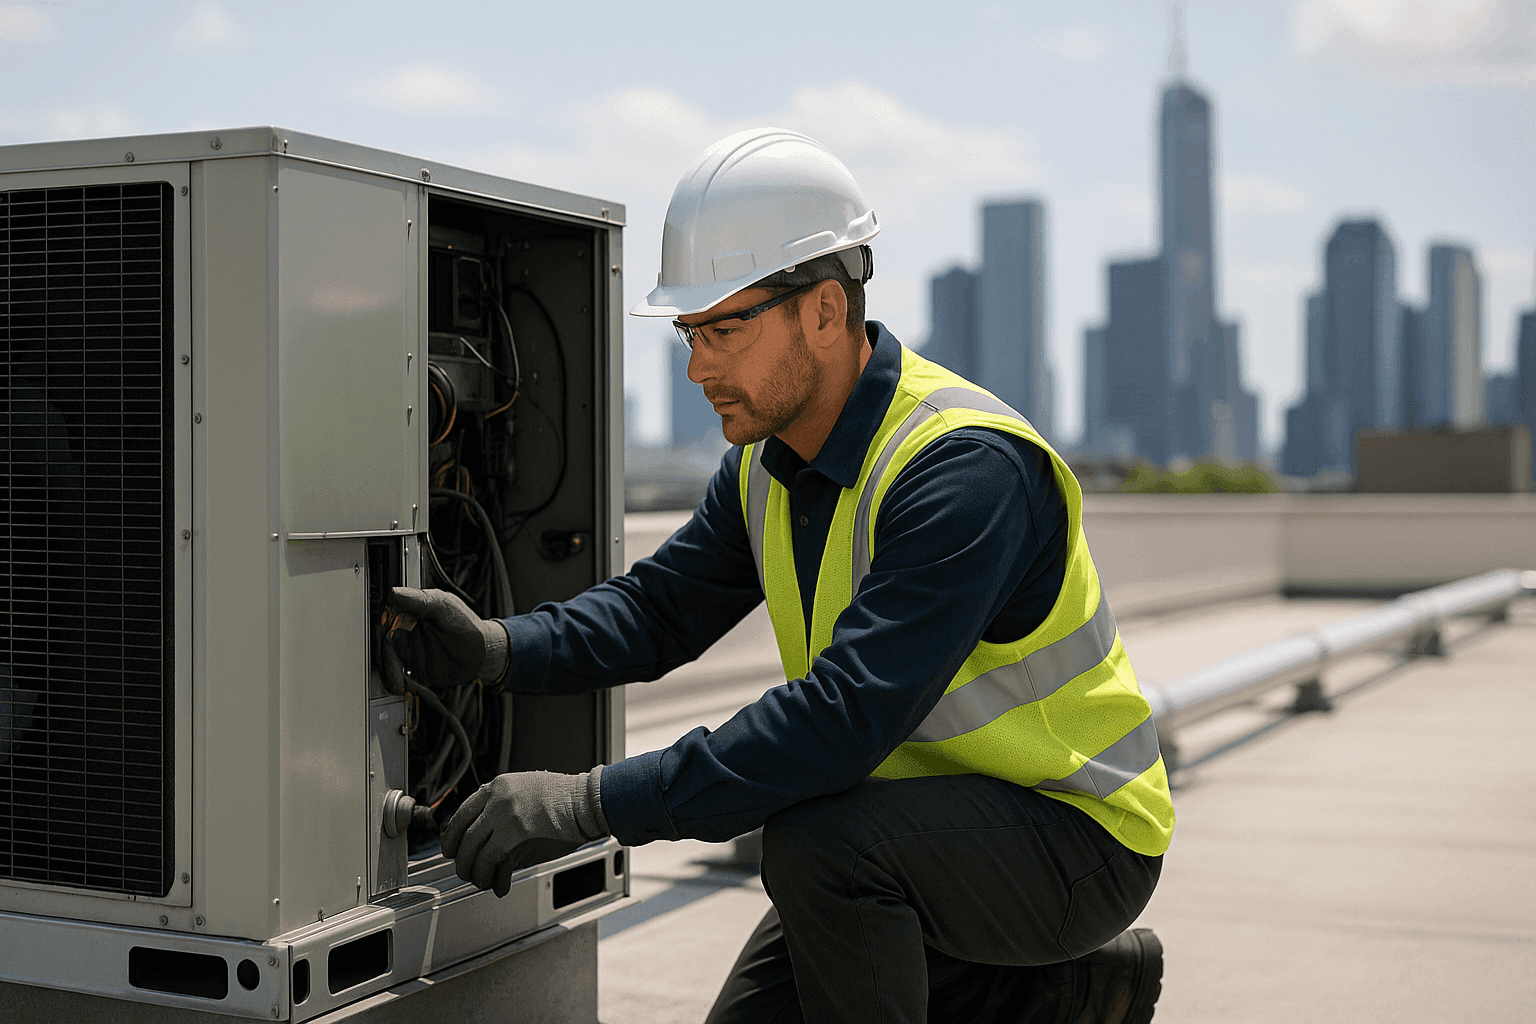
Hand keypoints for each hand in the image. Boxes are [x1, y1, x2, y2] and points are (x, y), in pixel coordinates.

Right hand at [385, 587, 507, 689]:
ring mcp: (408, 648)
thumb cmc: (467, 626)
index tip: (385, 634)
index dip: (383, 624)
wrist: (481, 655)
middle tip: (390, 663)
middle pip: (383, 639)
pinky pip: (397, 673)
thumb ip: (422, 601)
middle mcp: (406, 628)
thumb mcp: (445, 608)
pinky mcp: (412, 665)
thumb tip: (396, 592)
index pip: (387, 614)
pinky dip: (395, 680)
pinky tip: (400, 686)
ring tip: (397, 681)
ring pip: (388, 657)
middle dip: (384, 653)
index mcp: (412, 609)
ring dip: (389, 670)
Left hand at [440, 770, 607, 896]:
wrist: (587, 801)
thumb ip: (506, 805)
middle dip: (459, 856)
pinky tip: (492, 883)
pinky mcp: (513, 834)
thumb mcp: (528, 790)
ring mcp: (504, 815)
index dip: (453, 834)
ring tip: (477, 879)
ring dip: (472, 870)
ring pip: (473, 850)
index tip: (451, 846)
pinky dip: (489, 876)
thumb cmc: (567, 799)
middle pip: (463, 833)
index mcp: (499, 786)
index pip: (463, 811)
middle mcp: (497, 798)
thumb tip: (490, 828)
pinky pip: (490, 860)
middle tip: (461, 867)